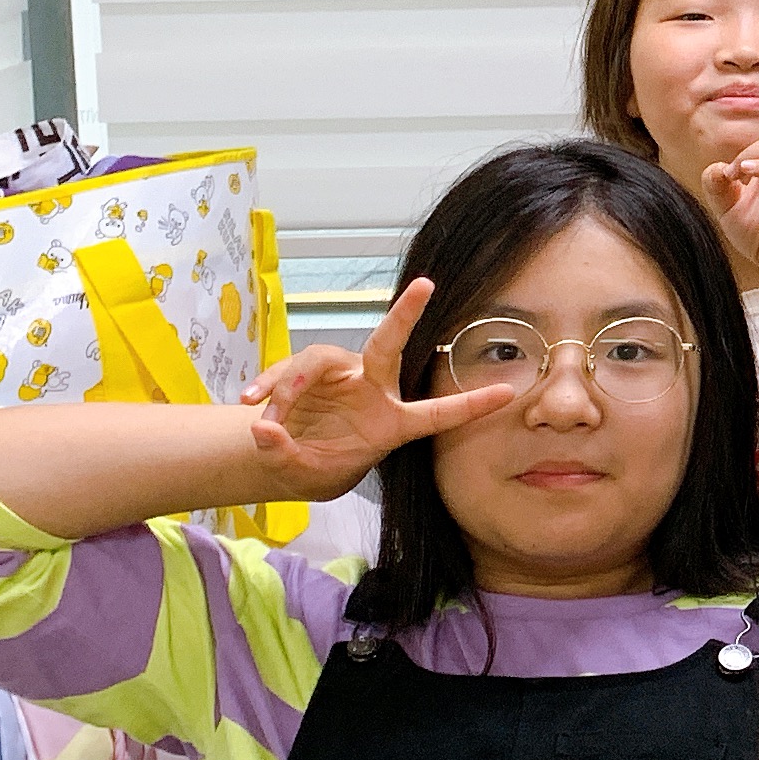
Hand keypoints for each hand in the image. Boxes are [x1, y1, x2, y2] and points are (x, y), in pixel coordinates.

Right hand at [244, 280, 510, 496]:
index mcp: (390, 423)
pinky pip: (286, 369)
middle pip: (388, 345)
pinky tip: (251, 402)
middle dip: (406, 315)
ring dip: (289, 388)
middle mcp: (371, 389)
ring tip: (266, 419)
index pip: (435, 413)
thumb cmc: (317, 464)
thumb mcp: (305, 474)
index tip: (508, 393)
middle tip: (425, 285)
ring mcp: (340, 375)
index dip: (469, 405)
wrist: (289, 459)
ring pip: (318, 361)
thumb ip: (284, 454)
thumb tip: (262, 428)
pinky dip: (268, 385)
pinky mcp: (308, 370)